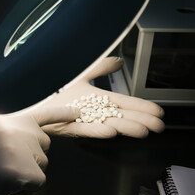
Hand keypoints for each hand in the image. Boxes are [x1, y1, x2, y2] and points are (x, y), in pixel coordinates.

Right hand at [0, 106, 78, 194]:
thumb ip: (12, 131)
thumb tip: (30, 142)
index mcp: (13, 118)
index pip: (43, 113)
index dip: (62, 114)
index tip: (78, 113)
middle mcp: (22, 129)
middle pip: (44, 147)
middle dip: (31, 157)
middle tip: (5, 163)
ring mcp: (24, 149)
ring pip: (41, 166)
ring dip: (26, 174)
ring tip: (0, 174)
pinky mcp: (24, 170)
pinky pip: (37, 183)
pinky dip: (24, 189)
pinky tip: (4, 185)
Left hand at [31, 57, 164, 138]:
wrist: (36, 95)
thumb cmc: (58, 88)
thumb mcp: (83, 74)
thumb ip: (101, 68)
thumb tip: (120, 62)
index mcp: (99, 99)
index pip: (125, 103)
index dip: (142, 108)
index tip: (158, 113)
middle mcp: (94, 111)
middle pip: (121, 116)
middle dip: (140, 121)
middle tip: (158, 127)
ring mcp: (82, 119)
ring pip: (107, 124)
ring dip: (125, 128)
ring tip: (141, 131)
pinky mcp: (68, 125)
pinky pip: (84, 129)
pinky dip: (97, 131)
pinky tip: (110, 132)